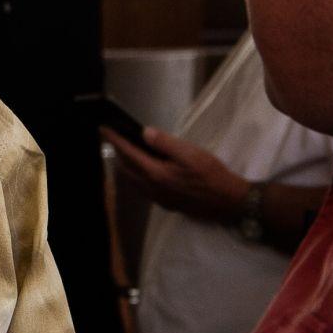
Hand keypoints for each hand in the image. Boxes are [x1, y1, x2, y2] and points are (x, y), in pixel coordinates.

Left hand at [102, 125, 248, 223]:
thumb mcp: (190, 153)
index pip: (128, 153)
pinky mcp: (166, 203)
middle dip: (117, 153)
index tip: (103, 129)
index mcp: (155, 173)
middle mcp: (152, 188)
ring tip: (124, 152)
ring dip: (125, 166)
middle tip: (113, 139)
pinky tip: (143, 171)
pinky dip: (136, 176)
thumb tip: (144, 133)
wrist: (228, 202)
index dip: (115, 140)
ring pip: (133, 181)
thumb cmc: (211, 175)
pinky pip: (142, 188)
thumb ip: (165, 143)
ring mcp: (158, 198)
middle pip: (126, 169)